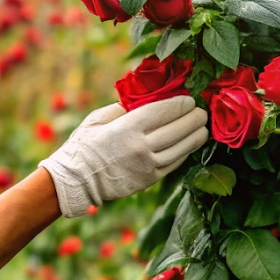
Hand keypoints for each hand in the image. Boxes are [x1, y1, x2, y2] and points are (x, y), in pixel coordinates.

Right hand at [39, 96, 208, 217]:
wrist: (76, 180)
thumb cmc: (84, 145)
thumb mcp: (98, 118)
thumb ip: (123, 107)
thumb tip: (145, 98)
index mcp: (128, 127)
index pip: (164, 111)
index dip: (181, 104)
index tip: (189, 100)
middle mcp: (142, 146)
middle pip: (178, 129)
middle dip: (194, 118)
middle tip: (201, 112)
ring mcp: (148, 165)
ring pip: (181, 148)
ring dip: (196, 137)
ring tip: (202, 129)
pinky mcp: (149, 179)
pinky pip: (174, 164)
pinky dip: (184, 153)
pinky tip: (189, 145)